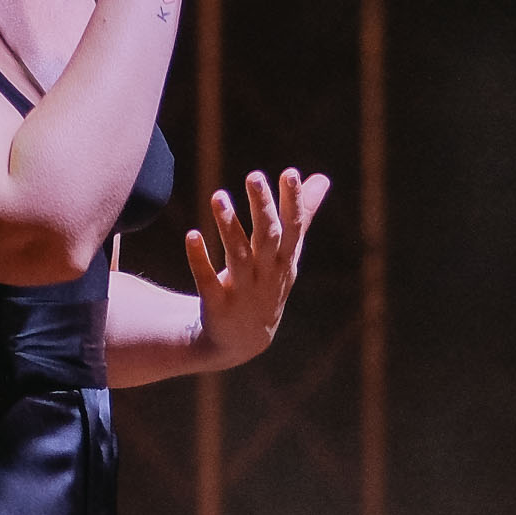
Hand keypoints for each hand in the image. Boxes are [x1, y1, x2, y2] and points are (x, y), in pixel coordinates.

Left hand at [187, 168, 331, 369]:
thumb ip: (302, 215)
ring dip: (230, 227)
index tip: (291, 173)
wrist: (242, 342)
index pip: (293, 227)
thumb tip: (322, 179)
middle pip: (268, 238)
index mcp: (285, 259)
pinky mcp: (217, 305)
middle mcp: (267, 274)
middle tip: (254, 176)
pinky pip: (207, 281)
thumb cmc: (266, 285)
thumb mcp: (286, 254)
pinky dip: (199, 259)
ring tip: (218, 196)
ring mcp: (243, 291)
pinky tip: (192, 235)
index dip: (293, 201)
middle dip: (263, 208)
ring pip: (238, 256)